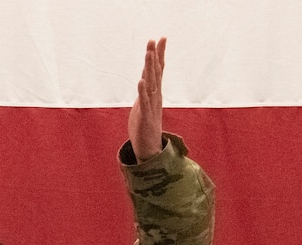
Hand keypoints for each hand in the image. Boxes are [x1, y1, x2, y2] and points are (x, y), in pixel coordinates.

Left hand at [129, 38, 165, 160]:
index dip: (158, 55)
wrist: (149, 149)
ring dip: (149, 69)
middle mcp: (155, 97)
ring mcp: (151, 106)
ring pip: (151, 84)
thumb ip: (145, 92)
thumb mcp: (144, 105)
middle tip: (154, 40)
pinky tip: (141, 81)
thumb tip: (145, 80)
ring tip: (148, 54)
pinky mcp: (145, 117)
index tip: (160, 39)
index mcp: (154, 93)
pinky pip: (144, 102)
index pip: (158, 70)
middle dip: (154, 56)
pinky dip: (143, 91)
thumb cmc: (144, 127)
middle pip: (155, 73)